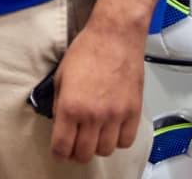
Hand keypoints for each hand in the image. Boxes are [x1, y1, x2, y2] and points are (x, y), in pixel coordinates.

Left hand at [49, 17, 143, 163]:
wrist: (115, 36)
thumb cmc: (86, 50)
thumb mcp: (60, 76)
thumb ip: (58, 103)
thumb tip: (60, 123)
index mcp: (70, 106)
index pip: (62, 146)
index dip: (58, 153)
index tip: (59, 152)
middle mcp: (93, 115)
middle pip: (84, 154)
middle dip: (76, 153)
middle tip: (75, 146)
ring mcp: (115, 115)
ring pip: (105, 150)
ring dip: (97, 147)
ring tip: (94, 136)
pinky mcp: (133, 112)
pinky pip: (126, 141)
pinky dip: (118, 141)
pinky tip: (112, 130)